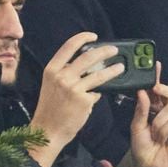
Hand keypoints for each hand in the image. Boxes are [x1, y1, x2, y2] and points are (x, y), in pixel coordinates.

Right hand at [29, 32, 124, 166]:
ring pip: (98, 74)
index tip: (93, 36)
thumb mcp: (51, 85)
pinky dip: (99, 93)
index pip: (69, 46)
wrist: (47, 130)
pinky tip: (101, 93)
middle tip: (113, 50)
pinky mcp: (83, 100)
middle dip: (104, 51)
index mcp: (52, 69)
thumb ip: (64, 73)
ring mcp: (73, 88)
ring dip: (112, 69)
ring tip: (120, 68)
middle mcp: (62, 76)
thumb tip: (85, 65)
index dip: (83, 38)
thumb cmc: (50, 109)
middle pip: (88, 57)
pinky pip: (97, 92)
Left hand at [130, 63, 167, 166]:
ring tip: (155, 136)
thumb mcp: (136, 127)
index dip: (157, 78)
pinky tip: (164, 139)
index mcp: (155, 110)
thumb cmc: (142, 148)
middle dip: (162, 90)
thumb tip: (143, 92)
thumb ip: (140, 109)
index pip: (157, 91)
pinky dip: (166, 130)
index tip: (155, 64)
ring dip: (158, 124)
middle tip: (155, 90)